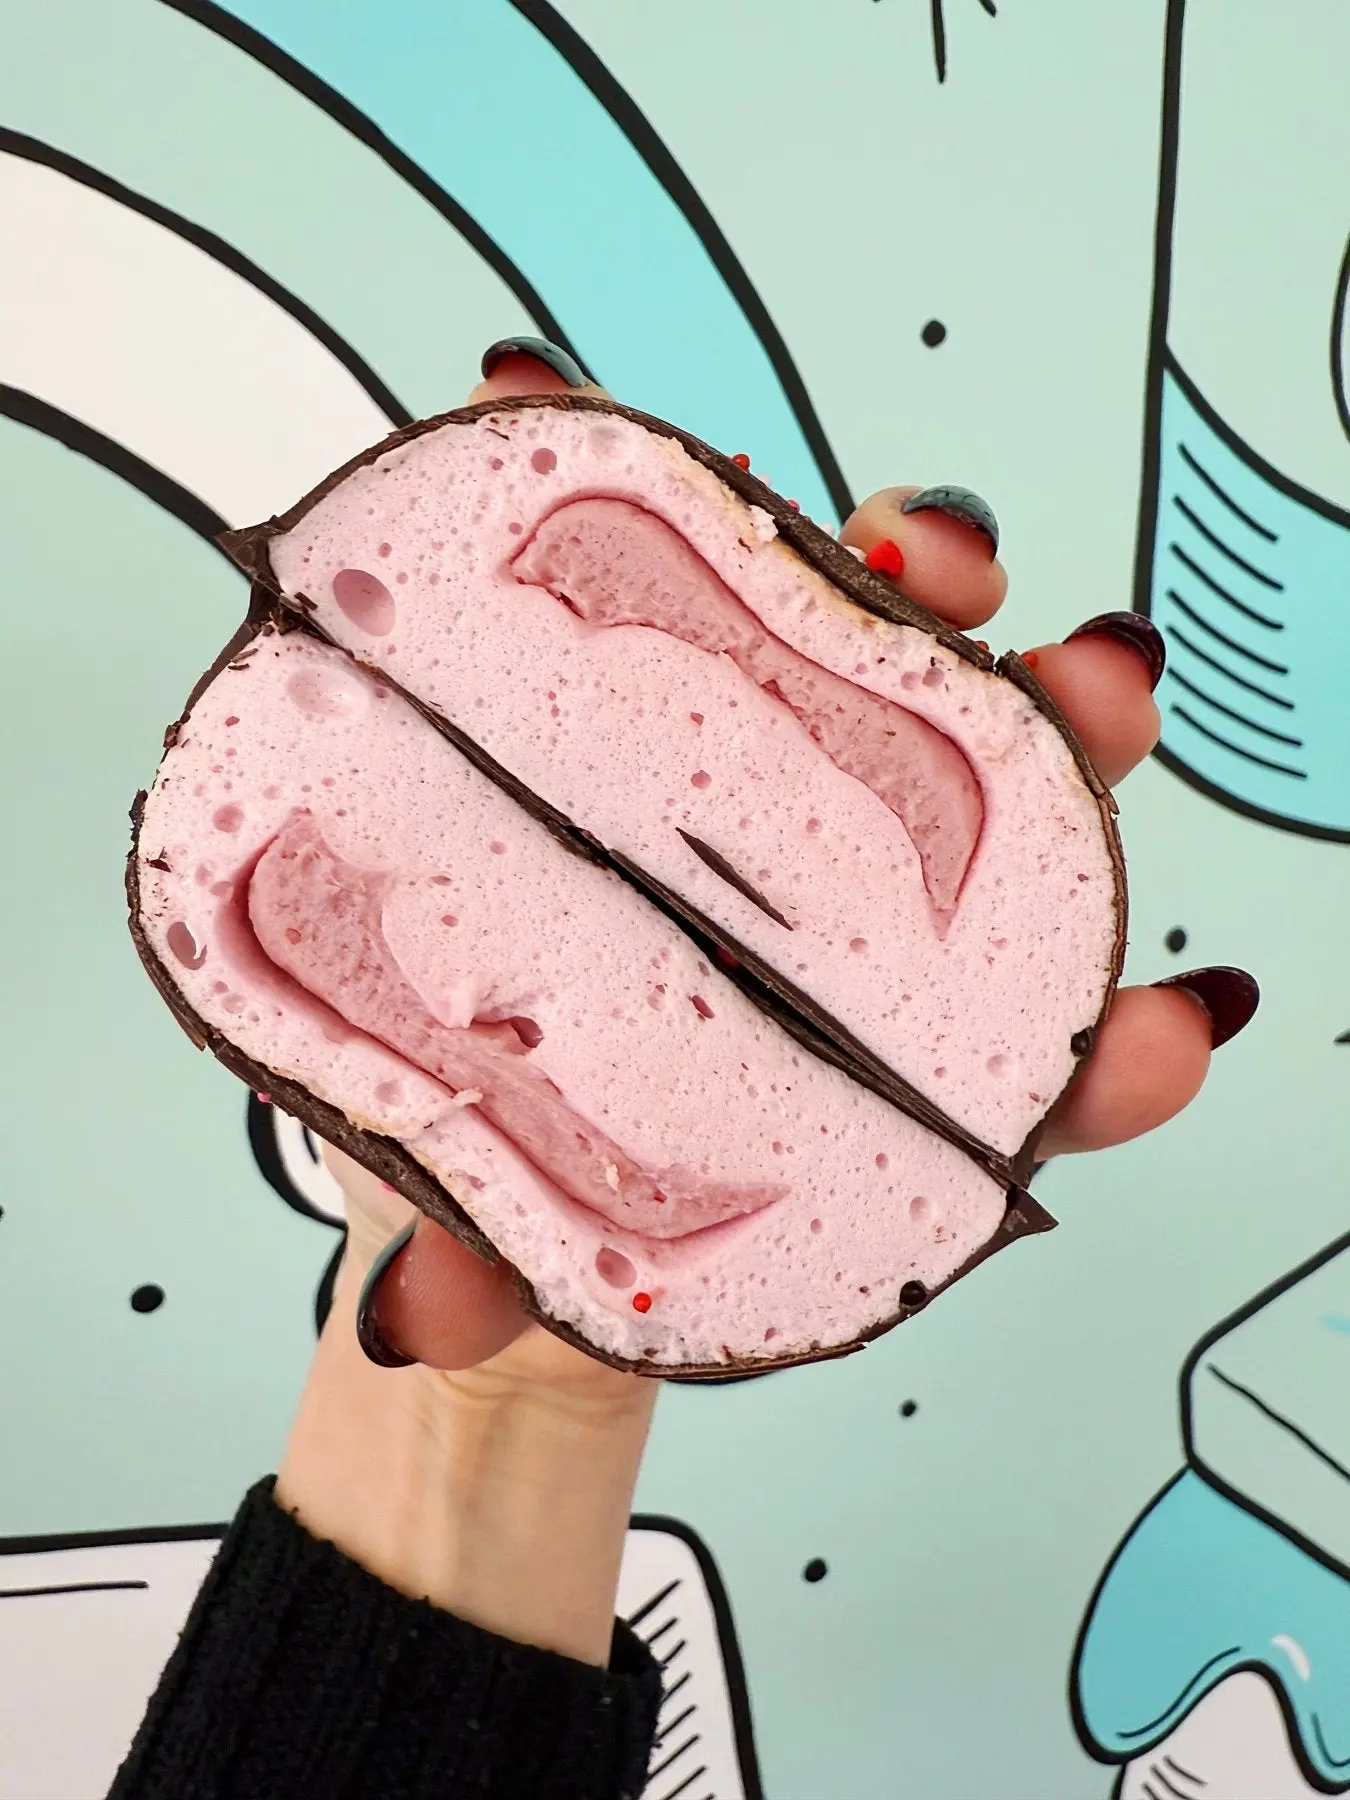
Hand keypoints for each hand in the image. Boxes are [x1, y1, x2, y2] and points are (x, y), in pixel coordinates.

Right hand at [331, 342, 1253, 1378]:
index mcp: (866, 1032)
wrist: (487, 1052)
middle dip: (1072, 735)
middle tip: (1096, 687)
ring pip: (881, 642)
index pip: (1030, 1049)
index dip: (1112, 1054)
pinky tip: (550, 403)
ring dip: (917, 569)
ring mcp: (761, 746)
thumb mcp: (533, 1211)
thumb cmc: (558, 1138)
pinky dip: (640, 474)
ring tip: (908, 545)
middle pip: (1010, 792)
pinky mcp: (659, 643)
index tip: (1166, 1035)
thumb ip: (507, 1262)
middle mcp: (847, 874)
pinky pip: (677, 544)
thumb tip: (424, 1321)